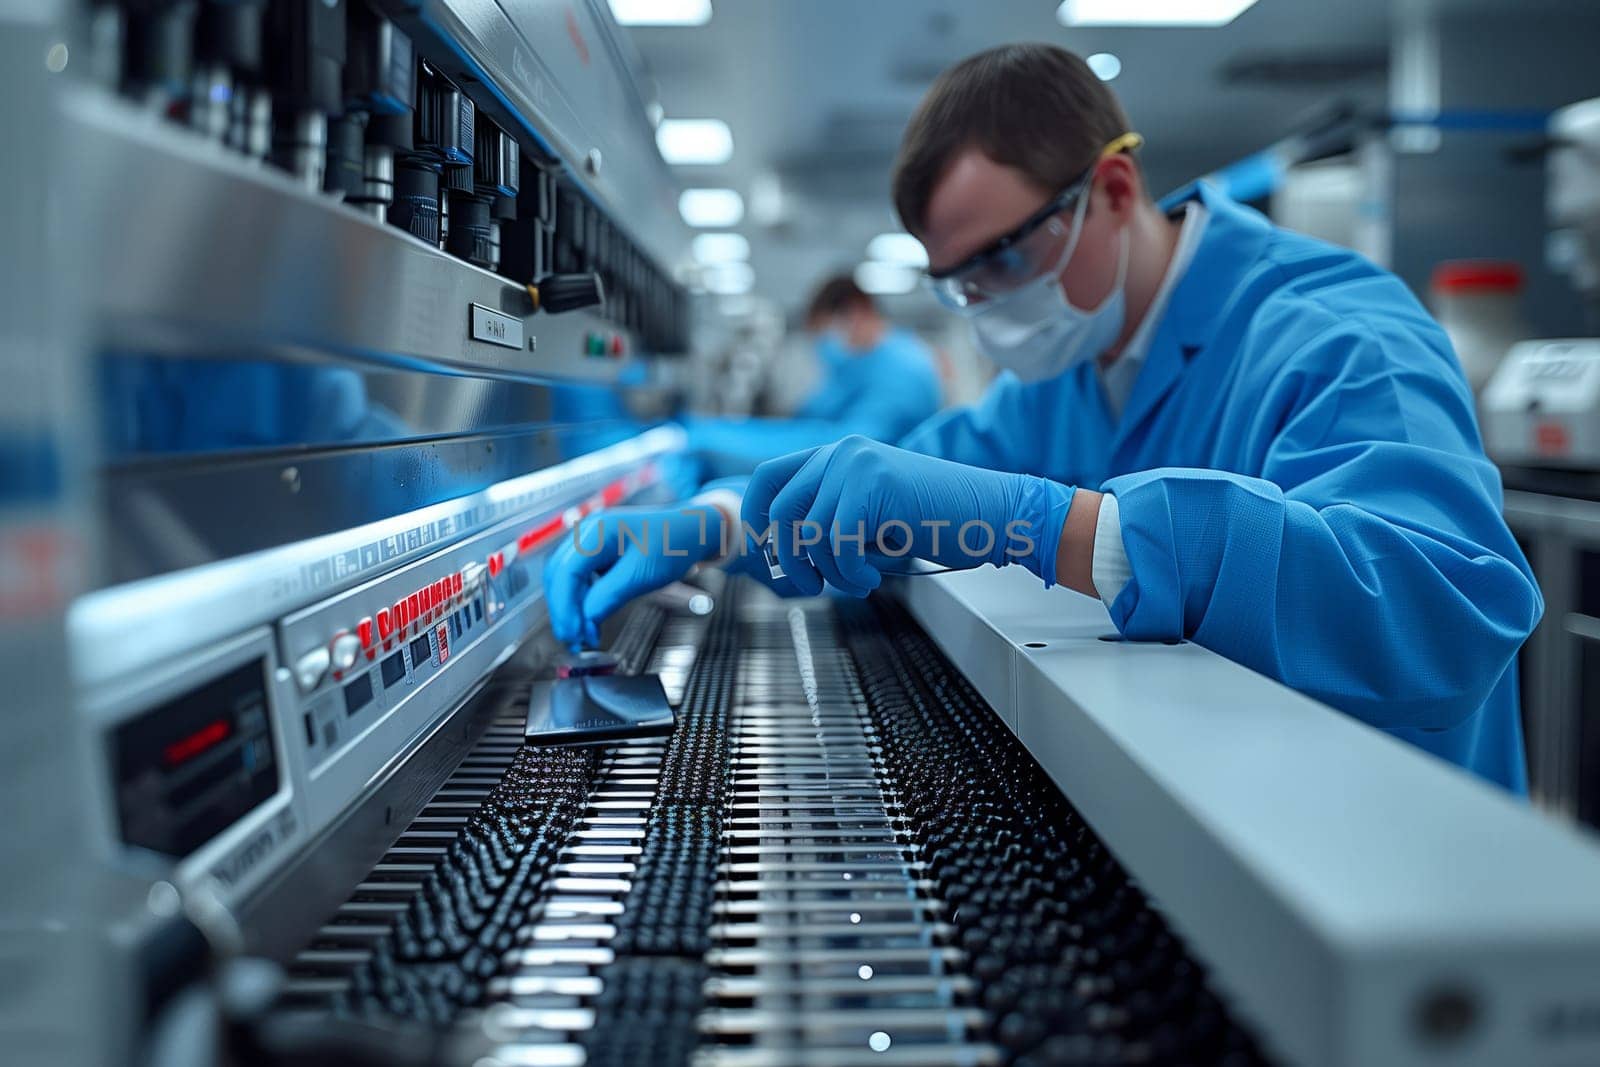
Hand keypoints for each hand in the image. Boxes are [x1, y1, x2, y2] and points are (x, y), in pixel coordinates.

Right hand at [543, 504, 725, 648]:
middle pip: (558, 576)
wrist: (693, 532)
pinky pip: (579, 579)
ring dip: (570, 607)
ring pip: (565, 579)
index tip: (573, 633)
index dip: (565, 607)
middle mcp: (588, 533)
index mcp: (597, 531)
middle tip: (574, 640)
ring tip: (583, 634)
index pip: (565, 572)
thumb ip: (610, 595)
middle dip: (563, 610)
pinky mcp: (597, 555)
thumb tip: (585, 620)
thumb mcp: (643, 573)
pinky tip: (590, 618)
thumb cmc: (674, 543)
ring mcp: (591, 543)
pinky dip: (581, 600)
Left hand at [740, 435, 1074, 596]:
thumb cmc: (939, 521)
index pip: (768, 478)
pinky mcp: (874, 484)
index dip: (756, 520)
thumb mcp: (870, 518)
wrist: (994, 514)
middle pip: (779, 511)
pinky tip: (872, 576)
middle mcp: (841, 451)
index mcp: (837, 454)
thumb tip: (781, 556)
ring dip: (829, 572)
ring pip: (808, 533)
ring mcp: (856, 464)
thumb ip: (829, 524)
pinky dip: (849, 572)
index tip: (767, 557)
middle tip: (814, 586)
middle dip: (789, 560)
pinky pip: (836, 542)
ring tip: (859, 581)